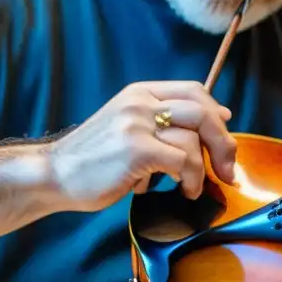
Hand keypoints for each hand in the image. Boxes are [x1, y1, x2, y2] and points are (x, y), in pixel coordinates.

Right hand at [47, 81, 237, 212]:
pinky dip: (190, 180)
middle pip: (202, 111)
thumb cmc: (94, 159)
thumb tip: (215, 118)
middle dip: (223, 142)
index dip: (216, 111)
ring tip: (192, 188)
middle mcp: (140, 103)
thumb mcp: (125, 126)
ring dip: (202, 170)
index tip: (225, 134)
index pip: (193, 90)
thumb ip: (160, 121)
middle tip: (227, 169)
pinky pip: (182, 161)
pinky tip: (181, 191)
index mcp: (139, 93)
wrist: (54, 174)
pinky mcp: (137, 150)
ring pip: (194, 139)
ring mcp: (138, 124)